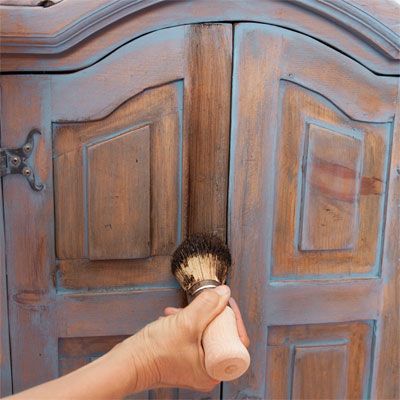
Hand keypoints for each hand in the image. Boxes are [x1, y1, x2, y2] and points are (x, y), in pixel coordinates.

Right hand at [119, 285, 249, 392]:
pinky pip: (192, 336)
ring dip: (195, 316)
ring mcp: (194, 364)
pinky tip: (172, 315)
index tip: (226, 302)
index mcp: (212, 371)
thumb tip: (224, 292)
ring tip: (180, 310)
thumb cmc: (154, 352)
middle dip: (210, 314)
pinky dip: (185, 323)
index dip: (233, 319)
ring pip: (205, 333)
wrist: (128, 362)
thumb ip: (207, 305)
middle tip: (204, 303)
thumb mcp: (186, 323)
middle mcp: (206, 371)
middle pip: (221, 335)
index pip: (236, 342)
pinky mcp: (183, 357)